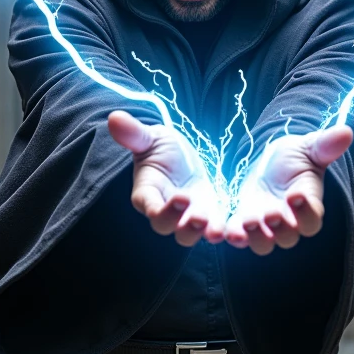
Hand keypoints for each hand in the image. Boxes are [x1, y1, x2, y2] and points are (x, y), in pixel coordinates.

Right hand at [108, 111, 224, 245]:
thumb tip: (114, 118)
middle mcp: (164, 210)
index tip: (178, 198)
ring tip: (217, 231)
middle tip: (199, 217)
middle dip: (183, 225)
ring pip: (190, 235)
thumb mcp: (150, 137)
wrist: (181, 157)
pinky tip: (238, 231)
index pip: (148, 205)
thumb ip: (134, 134)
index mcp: (146, 192)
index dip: (160, 208)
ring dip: (203, 234)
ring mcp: (185, 217)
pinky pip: (212, 230)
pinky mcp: (207, 218)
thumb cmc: (160, 148)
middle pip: (167, 227)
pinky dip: (223, 233)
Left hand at [224, 124, 352, 255]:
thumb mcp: (308, 148)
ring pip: (263, 245)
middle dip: (280, 229)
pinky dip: (233, 236)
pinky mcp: (243, 225)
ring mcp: (265, 227)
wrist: (269, 163)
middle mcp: (288, 222)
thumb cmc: (294, 158)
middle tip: (272, 213)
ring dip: (256, 237)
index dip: (306, 212)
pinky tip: (223, 231)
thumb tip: (346, 132)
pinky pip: (239, 238)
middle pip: (288, 238)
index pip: (312, 219)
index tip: (296, 195)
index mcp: (308, 206)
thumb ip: (325, 145)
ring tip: (248, 221)